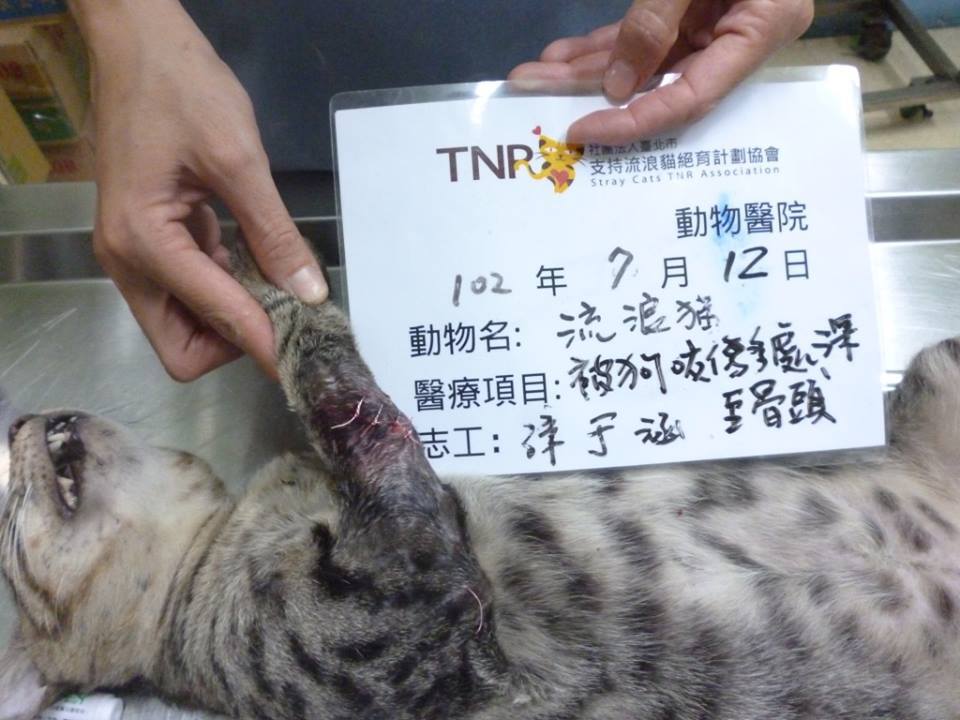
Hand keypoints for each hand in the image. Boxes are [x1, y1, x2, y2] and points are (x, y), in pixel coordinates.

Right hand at [70, 0, 326, 380]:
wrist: (139, 42)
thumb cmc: (183, 88)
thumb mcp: (239, 160)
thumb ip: (274, 234)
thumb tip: (309, 293)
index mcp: (143, 243)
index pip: (214, 318)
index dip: (263, 343)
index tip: (305, 361)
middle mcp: (126, 261)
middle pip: (182, 348)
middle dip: (236, 342)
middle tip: (286, 314)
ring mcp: (131, 253)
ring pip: (184, 324)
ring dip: (232, 317)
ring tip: (279, 286)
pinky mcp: (146, 241)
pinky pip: (187, 290)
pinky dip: (223, 289)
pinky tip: (255, 265)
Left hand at [509, 0, 813, 144]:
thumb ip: (656, 22)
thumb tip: (618, 85)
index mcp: (762, 30)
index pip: (691, 99)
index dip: (635, 121)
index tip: (582, 129)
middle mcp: (739, 38)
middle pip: (662, 85)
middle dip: (595, 90)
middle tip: (538, 94)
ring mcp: (716, 24)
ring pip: (646, 64)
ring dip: (590, 69)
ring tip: (539, 74)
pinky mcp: (693, 11)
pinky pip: (647, 37)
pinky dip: (606, 45)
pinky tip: (565, 55)